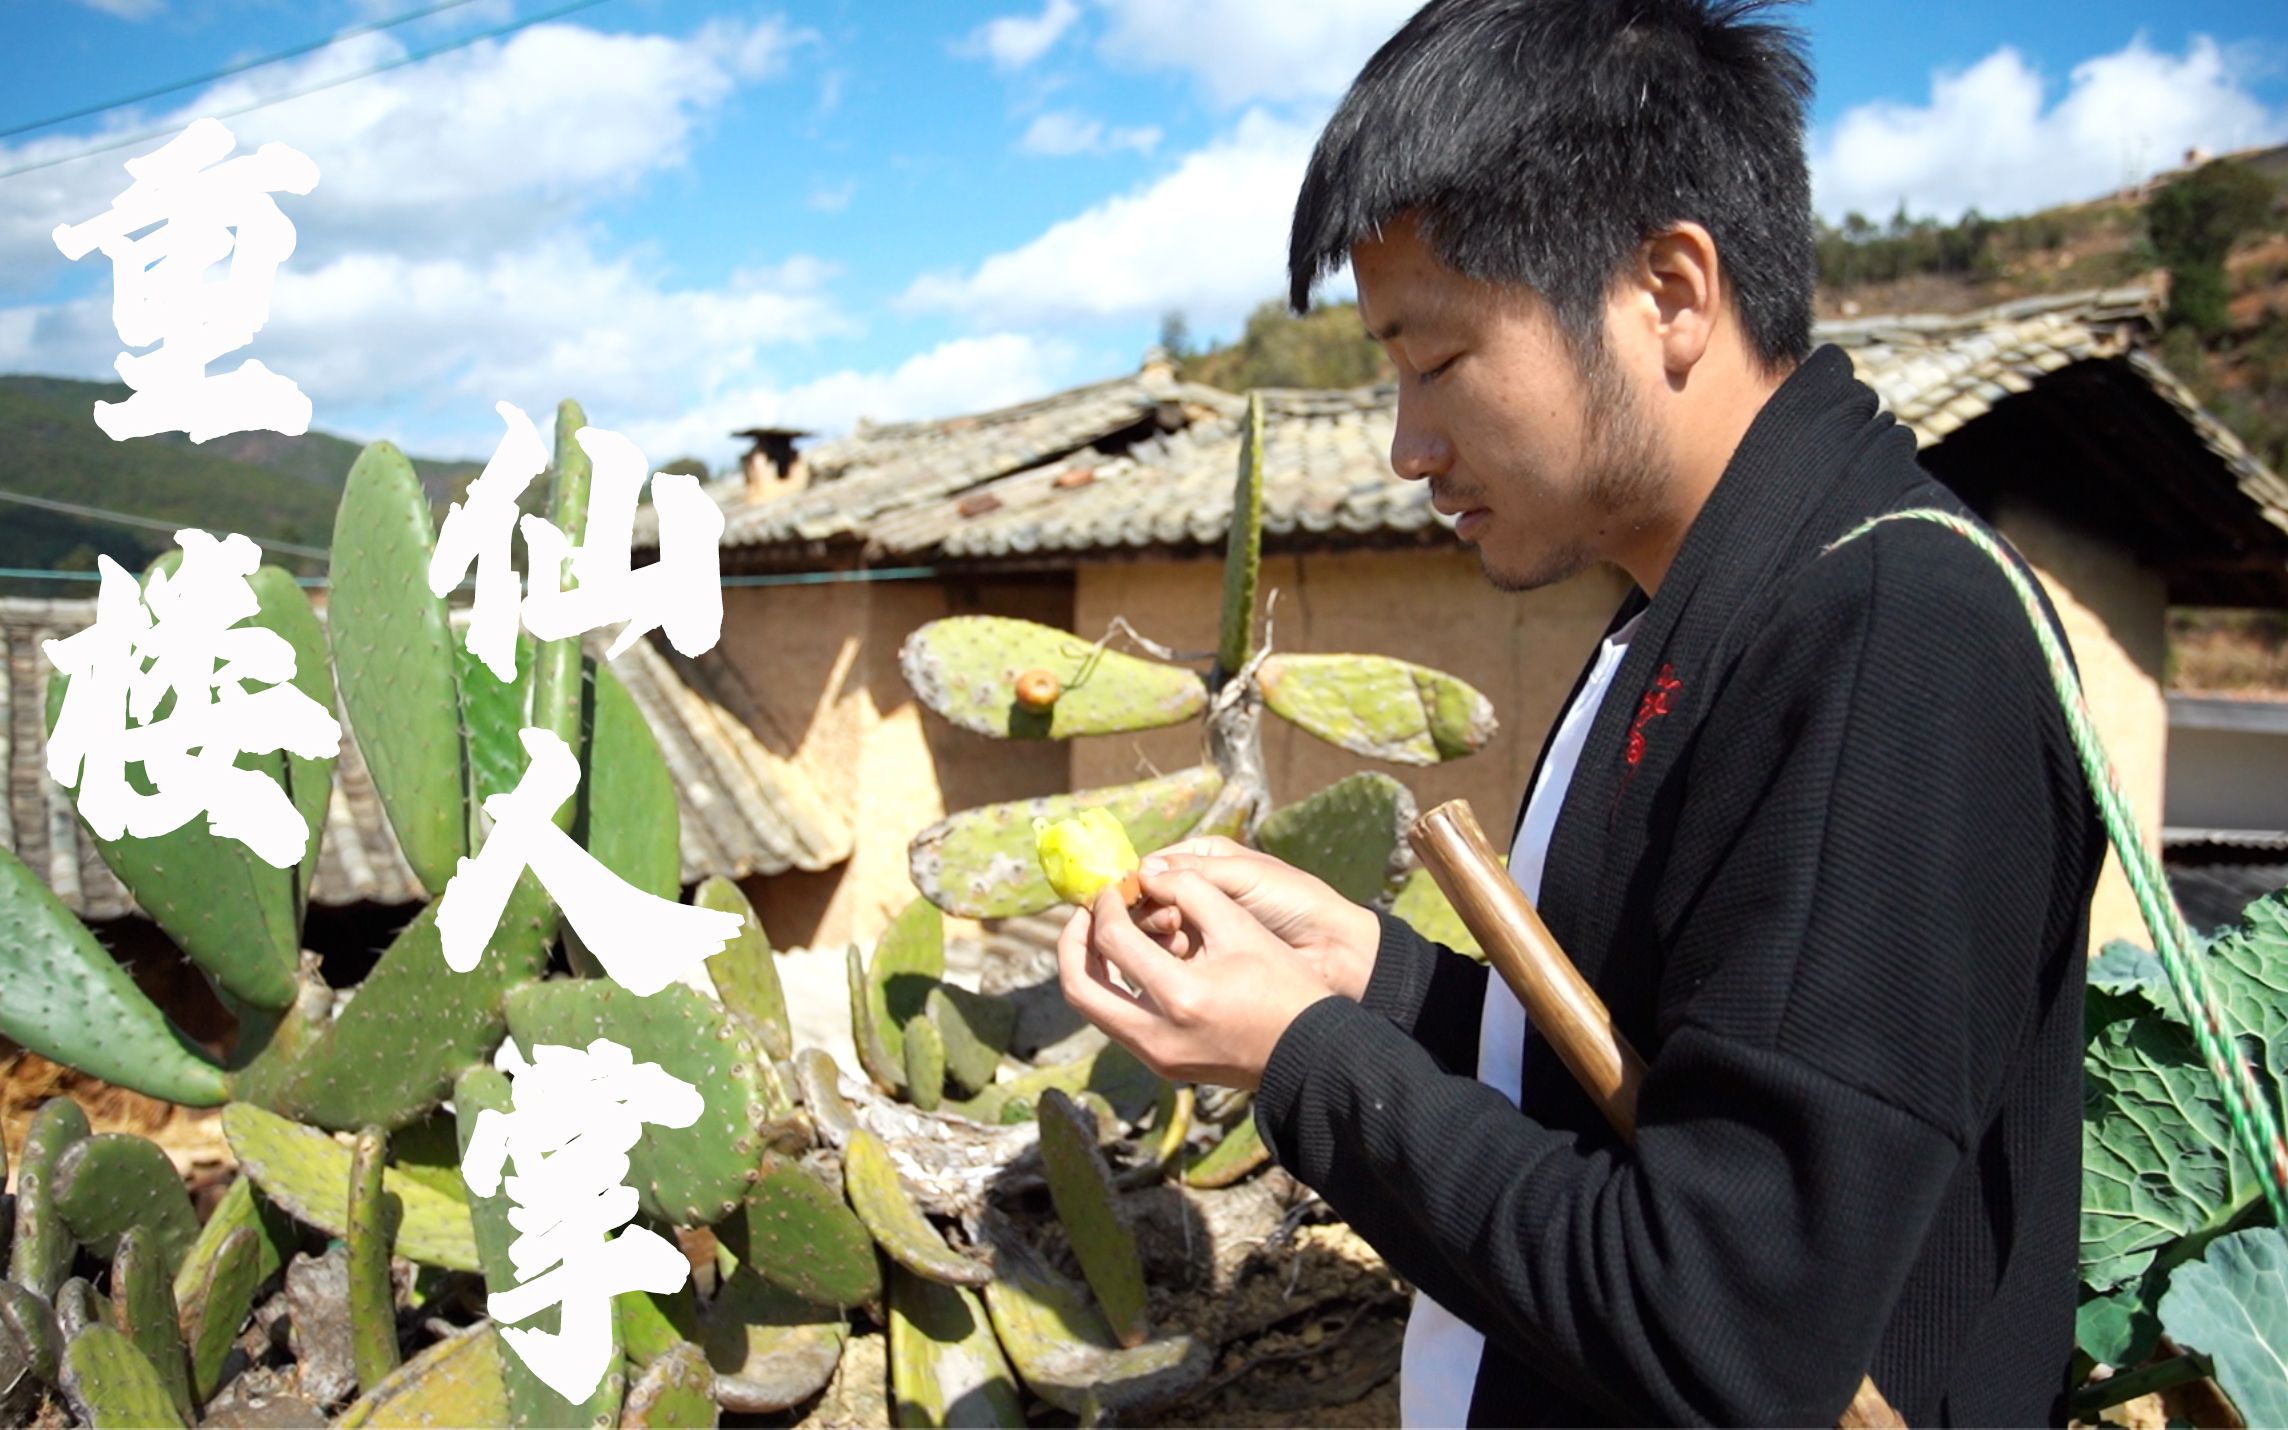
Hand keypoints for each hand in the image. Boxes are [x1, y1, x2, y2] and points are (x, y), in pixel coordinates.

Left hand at [1056, 867, 1338, 1089]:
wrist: (1314, 1055)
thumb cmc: (1287, 987)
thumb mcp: (1242, 927)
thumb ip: (1191, 889)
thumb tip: (1148, 873)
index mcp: (1181, 996)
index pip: (1112, 942)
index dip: (1105, 906)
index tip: (1113, 887)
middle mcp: (1158, 1035)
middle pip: (1079, 988)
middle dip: (1072, 943)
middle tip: (1087, 913)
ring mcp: (1157, 1057)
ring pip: (1094, 1009)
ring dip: (1090, 967)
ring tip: (1108, 932)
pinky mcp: (1164, 1065)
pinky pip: (1118, 1023)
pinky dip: (1114, 988)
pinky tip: (1133, 961)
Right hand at [1133, 837, 1382, 1001]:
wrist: (1333, 951)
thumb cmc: (1295, 902)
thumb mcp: (1244, 877)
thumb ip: (1193, 874)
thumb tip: (1140, 871)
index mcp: (1206, 858)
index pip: (1155, 865)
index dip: (1137, 880)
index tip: (1125, 896)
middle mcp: (1198, 890)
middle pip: (1149, 898)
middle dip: (1146, 909)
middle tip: (1161, 921)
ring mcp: (1201, 926)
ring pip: (1156, 928)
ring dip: (1156, 933)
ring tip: (1174, 939)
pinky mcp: (1207, 959)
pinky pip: (1172, 955)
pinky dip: (1168, 957)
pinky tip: (1177, 959)